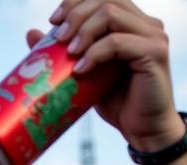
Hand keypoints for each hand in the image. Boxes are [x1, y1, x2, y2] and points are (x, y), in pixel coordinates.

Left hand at [41, 0, 183, 150]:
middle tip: (58, 39)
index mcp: (130, 23)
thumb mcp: (85, 74)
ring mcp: (153, 35)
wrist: (143, 131)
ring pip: (112, 14)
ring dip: (84, 31)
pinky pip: (118, 42)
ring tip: (69, 53)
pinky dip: (95, 53)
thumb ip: (66, 52)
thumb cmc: (116, 103)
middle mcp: (145, 23)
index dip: (75, 2)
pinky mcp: (155, 52)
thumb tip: (31, 32)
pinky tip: (80, 70)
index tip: (54, 21)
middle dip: (76, 14)